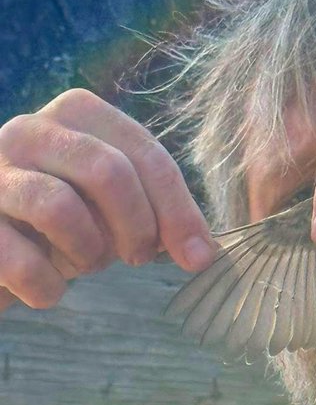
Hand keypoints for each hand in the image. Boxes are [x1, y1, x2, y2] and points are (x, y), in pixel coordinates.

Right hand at [0, 89, 217, 311]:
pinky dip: (47, 288)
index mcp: (77, 114)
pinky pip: (23, 262)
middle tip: (137, 257)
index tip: (198, 258)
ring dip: (89, 254)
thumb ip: (155, 211)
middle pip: (108, 172)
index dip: (179, 211)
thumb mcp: (111, 206)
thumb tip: (204, 252)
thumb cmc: (60, 224)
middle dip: (138, 228)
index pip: (145, 154)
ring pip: (60, 209)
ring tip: (83, 264)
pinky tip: (47, 289)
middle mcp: (30, 130)